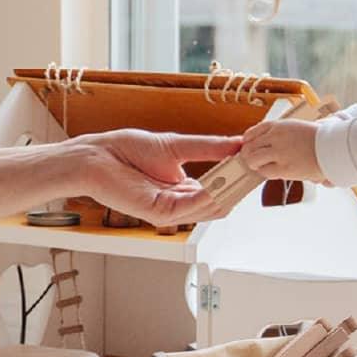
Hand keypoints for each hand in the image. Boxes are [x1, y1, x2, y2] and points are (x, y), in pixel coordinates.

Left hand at [77, 129, 243, 225]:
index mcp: (184, 187)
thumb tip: (239, 143)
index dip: (238, 177)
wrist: (98, 156)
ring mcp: (170, 210)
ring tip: (244, 175)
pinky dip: (205, 198)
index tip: (257, 163)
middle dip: (237, 186)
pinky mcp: (157, 213)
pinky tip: (218, 186)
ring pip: (207, 207)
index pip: (219, 188)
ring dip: (226, 192)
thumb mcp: (177, 146)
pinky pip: (188, 209)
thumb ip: (209, 148)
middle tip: (259, 170)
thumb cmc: (128, 150)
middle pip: (217, 200)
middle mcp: (180, 201)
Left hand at [237, 119, 330, 183]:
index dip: (248, 140)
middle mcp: (276, 137)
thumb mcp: (296, 127)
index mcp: (279, 125)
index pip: (254, 131)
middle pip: (250, 145)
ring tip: (257, 166)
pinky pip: (264, 171)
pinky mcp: (284, 168)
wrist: (333, 148)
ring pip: (253, 159)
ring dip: (253, 163)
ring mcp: (279, 152)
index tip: (247, 144)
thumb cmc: (319, 138)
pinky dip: (263, 172)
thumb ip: (280, 133)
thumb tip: (266, 140)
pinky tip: (268, 171)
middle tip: (250, 158)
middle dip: (248, 153)